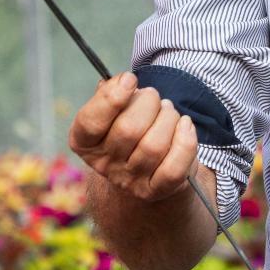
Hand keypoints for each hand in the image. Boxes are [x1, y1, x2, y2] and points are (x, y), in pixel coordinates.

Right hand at [68, 72, 200, 203]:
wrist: (149, 164)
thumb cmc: (131, 126)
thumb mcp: (115, 109)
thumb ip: (112, 93)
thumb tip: (122, 82)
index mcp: (84, 142)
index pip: (90, 123)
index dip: (111, 98)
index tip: (129, 79)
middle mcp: (103, 164)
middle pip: (128, 130)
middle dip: (148, 103)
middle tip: (153, 96)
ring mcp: (129, 181)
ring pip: (154, 146)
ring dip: (168, 118)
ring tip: (168, 111)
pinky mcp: (155, 191)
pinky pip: (174, 168)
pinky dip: (185, 141)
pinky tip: (185, 126)